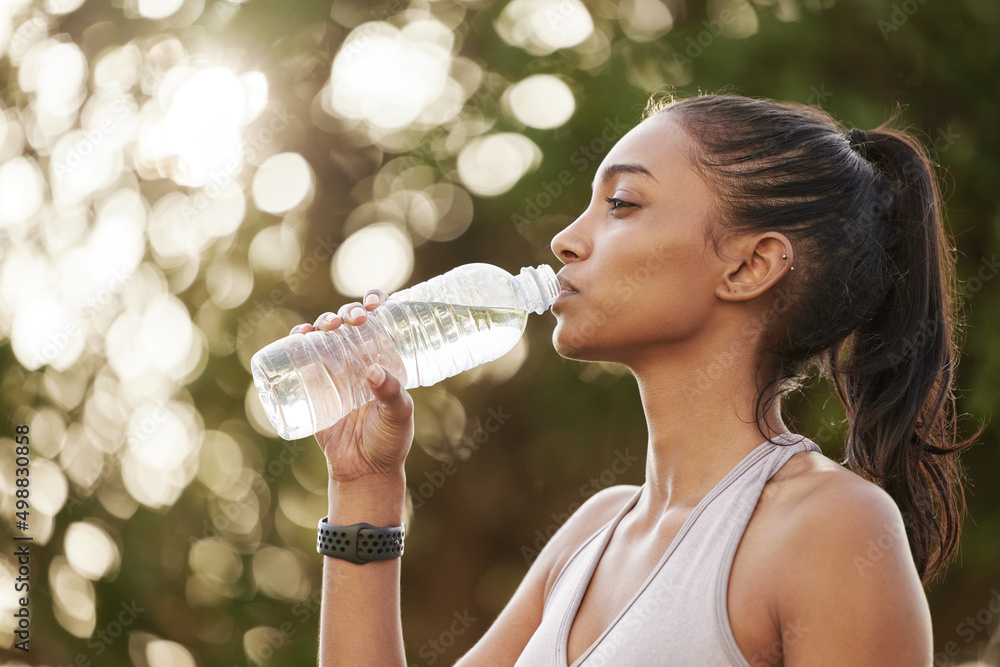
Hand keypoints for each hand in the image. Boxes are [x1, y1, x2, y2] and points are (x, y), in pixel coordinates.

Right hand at [290, 289, 413, 483]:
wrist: (363, 471)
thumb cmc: (389, 441)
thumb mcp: (399, 416)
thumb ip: (391, 395)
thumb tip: (373, 371)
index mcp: (386, 360)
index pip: (382, 323)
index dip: (376, 303)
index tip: (374, 301)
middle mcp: (360, 361)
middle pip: (351, 324)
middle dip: (348, 313)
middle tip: (351, 320)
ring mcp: (336, 372)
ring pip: (326, 336)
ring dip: (322, 322)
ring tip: (323, 327)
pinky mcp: (315, 387)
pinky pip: (302, 358)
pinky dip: (297, 341)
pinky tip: (299, 335)